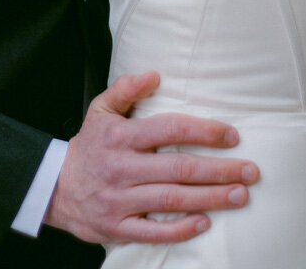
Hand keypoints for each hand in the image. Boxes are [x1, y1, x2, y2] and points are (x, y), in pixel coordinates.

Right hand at [44, 71, 257, 245]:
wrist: (55, 187)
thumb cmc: (89, 146)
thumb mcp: (100, 109)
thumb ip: (126, 88)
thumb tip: (155, 74)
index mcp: (122, 136)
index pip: (170, 130)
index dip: (204, 131)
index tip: (232, 135)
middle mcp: (123, 167)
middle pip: (179, 169)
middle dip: (219, 170)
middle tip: (251, 171)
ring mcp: (121, 200)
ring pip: (172, 200)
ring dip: (210, 198)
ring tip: (240, 196)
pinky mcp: (118, 227)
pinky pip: (154, 232)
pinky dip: (181, 229)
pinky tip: (206, 223)